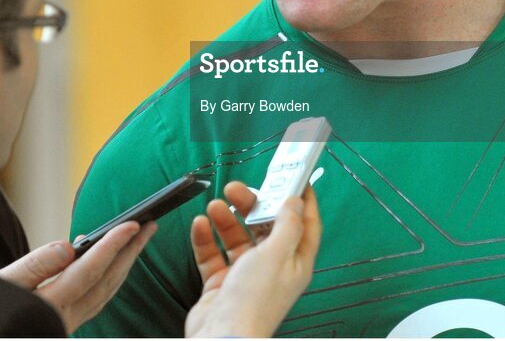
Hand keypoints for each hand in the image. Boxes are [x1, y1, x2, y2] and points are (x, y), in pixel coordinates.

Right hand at [0, 221, 156, 333]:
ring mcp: (67, 323)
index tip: (133, 224)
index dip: (113, 245)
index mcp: (51, 305)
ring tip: (139, 240)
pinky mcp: (64, 323)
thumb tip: (68, 246)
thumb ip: (35, 266)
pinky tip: (112, 264)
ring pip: (106, 292)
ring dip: (125, 264)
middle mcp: (65, 318)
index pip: (90, 270)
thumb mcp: (2, 285)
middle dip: (130, 252)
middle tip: (150, 225)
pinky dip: (110, 278)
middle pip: (107, 281)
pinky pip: (97, 299)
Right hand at [185, 181, 320, 337]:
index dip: (301, 201)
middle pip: (265, 227)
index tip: (293, 178)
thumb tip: (296, 202)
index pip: (304, 225)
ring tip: (215, 205)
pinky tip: (200, 225)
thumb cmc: (253, 302)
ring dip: (226, 219)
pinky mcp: (222, 284)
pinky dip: (206, 239)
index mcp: (294, 262)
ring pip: (237, 238)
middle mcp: (272, 269)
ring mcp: (246, 277)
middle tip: (236, 189)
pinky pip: (214, 254)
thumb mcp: (276, 254)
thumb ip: (286, 225)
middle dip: (252, 205)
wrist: (221, 337)